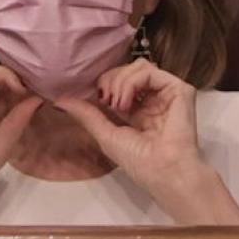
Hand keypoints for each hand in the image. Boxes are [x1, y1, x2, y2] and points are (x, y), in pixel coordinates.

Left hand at [52, 60, 238, 224]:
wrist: (163, 172)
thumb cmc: (138, 161)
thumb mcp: (105, 135)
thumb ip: (86, 114)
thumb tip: (59, 101)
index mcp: (141, 109)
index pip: (121, 81)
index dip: (106, 83)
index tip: (98, 100)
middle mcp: (155, 98)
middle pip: (128, 69)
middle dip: (110, 80)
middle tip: (106, 101)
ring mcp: (167, 93)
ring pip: (138, 66)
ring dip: (119, 82)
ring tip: (117, 105)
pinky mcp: (179, 89)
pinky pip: (150, 71)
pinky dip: (131, 82)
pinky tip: (126, 102)